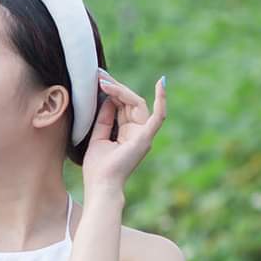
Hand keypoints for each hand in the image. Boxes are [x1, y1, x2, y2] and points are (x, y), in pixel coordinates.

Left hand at [81, 70, 165, 192]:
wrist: (101, 184)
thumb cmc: (98, 168)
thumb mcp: (98, 138)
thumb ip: (104, 119)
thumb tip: (107, 99)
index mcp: (127, 133)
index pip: (122, 106)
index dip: (112, 92)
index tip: (98, 80)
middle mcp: (138, 132)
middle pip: (130, 102)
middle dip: (115, 87)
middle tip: (99, 76)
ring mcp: (143, 135)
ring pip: (137, 104)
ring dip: (121, 90)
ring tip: (104, 82)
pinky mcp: (145, 137)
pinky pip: (159, 116)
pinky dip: (162, 100)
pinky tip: (162, 83)